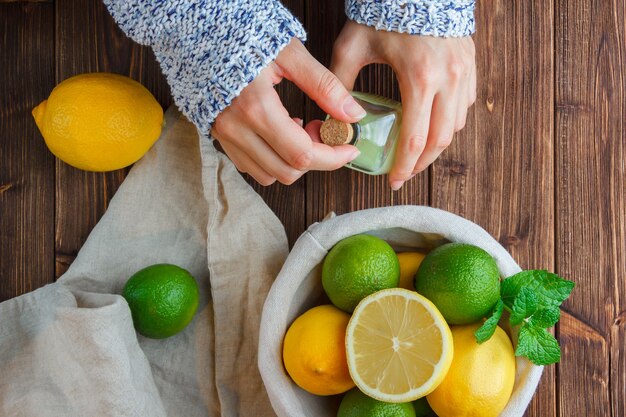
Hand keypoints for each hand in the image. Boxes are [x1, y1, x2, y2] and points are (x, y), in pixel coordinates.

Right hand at [211, 39, 363, 185]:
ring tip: (296, 128)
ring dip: (292, 161)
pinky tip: (277, 131)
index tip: (349, 148)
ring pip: (269, 175)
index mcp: (256, 108)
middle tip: (319, 128)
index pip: (302, 154)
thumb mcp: (290, 54)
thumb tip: (352, 114)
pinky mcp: (219, 137)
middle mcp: (236, 129)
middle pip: (288, 171)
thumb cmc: (245, 37)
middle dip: (315, 159)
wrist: (201, 34)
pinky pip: (251, 166)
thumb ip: (324, 86)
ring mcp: (224, 136)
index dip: (333, 157)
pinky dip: (272, 159)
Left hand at [331, 21, 475, 189]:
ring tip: (415, 152)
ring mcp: (465, 73)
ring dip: (436, 145)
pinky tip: (431, 124)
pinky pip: (465, 106)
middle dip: (421, 164)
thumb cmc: (384, 11)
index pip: (415, 139)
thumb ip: (339, 83)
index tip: (394, 181)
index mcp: (420, 78)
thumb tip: (333, 116)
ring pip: (456, 125)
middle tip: (405, 173)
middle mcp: (449, 79)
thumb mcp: (353, 46)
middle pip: (440, 140)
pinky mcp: (471, 65)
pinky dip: (449, 121)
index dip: (405, 167)